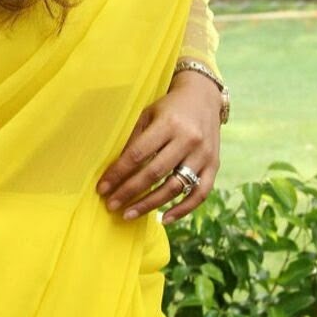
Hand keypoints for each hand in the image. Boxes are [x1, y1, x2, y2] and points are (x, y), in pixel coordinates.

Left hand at [95, 70, 221, 223]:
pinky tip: (164, 219)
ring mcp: (203, 155)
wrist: (204, 97)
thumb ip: (134, 139)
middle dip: (129, 192)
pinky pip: (200, 194)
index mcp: (168, 124)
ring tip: (129, 214)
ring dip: (150, 205)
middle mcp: (188, 139)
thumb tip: (114, 170)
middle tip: (111, 205)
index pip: (137, 154)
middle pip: (154, 173)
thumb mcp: (148, 114)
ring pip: (175, 187)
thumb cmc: (169, 107)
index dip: (118, 173)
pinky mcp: (215, 165)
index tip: (102, 188)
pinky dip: (183, 210)